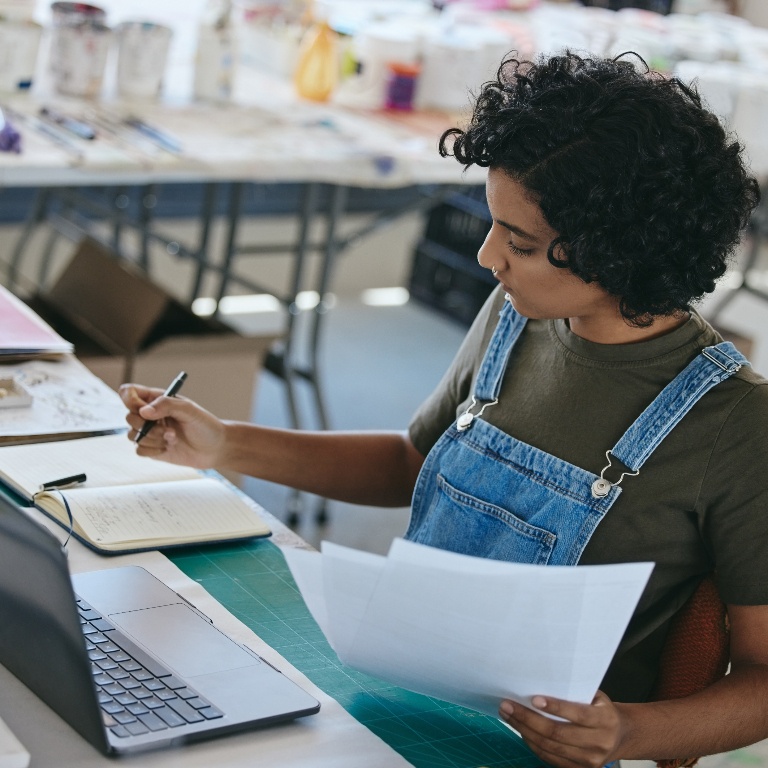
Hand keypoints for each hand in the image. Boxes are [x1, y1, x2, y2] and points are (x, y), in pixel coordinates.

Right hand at [119, 383, 225, 469]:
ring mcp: (149, 431)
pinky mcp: (151, 448)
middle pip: (129, 417)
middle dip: (147, 426)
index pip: (129, 392)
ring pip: (132, 435)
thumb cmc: (205, 425)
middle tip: (170, 430)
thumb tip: (143, 411)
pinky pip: (139, 450)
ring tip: (173, 438)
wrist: (215, 448)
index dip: (130, 400)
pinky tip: (168, 448)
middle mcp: (150, 414)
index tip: (143, 410)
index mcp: (157, 399)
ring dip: (153, 439)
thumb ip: (167, 405)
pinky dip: (153, 450)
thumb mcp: (189, 410)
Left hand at [499, 691, 624, 767]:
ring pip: (550, 747)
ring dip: (524, 731)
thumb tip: (541, 682)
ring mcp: (589, 761)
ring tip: (508, 715)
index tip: (534, 699)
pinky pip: (550, 758)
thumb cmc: (601, 709)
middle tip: (508, 705)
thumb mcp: (596, 696)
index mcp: (605, 721)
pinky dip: (532, 744)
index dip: (556, 707)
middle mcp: (599, 743)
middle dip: (528, 718)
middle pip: (557, 733)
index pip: (578, 715)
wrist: (620, 736)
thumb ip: (575, 692)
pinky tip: (521, 730)